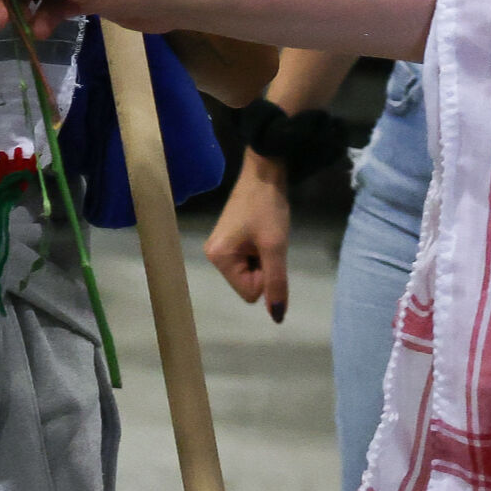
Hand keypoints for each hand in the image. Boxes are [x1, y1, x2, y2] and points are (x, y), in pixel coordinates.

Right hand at [206, 157, 292, 320]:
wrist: (265, 173)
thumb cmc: (268, 208)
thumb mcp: (275, 247)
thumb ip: (276, 283)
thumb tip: (276, 317)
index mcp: (219, 258)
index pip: (250, 293)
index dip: (266, 276)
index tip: (269, 250)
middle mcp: (213, 255)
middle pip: (248, 284)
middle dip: (264, 268)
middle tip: (268, 241)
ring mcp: (220, 247)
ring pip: (250, 273)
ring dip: (263, 259)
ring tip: (266, 235)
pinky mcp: (229, 241)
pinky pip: (248, 261)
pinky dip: (260, 252)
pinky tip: (262, 233)